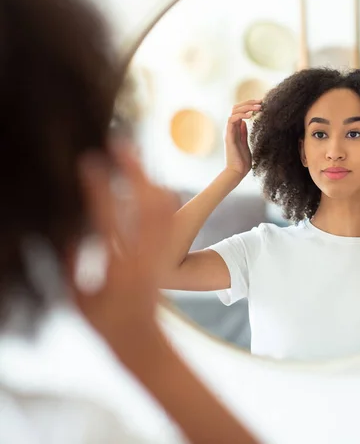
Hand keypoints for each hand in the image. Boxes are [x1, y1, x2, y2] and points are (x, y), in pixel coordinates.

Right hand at [74, 141, 177, 354]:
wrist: (140, 337)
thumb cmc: (103, 321)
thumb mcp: (79, 298)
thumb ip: (73, 264)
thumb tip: (69, 230)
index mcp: (119, 269)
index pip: (108, 220)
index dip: (99, 189)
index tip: (89, 162)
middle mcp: (144, 257)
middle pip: (146, 206)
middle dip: (134, 172)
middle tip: (121, 145)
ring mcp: (158, 254)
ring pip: (163, 210)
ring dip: (149, 179)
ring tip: (135, 156)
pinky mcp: (164, 253)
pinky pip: (168, 219)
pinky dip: (159, 195)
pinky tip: (150, 181)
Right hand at [225, 99, 260, 177]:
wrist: (237, 172)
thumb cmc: (242, 160)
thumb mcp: (245, 143)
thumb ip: (243, 132)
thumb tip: (244, 122)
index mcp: (235, 129)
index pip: (239, 111)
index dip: (249, 105)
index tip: (261, 103)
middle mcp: (230, 128)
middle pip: (236, 108)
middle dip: (249, 103)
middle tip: (261, 102)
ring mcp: (229, 131)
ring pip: (234, 111)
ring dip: (247, 107)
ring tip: (258, 107)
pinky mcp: (228, 136)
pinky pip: (232, 120)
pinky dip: (241, 115)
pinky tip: (250, 115)